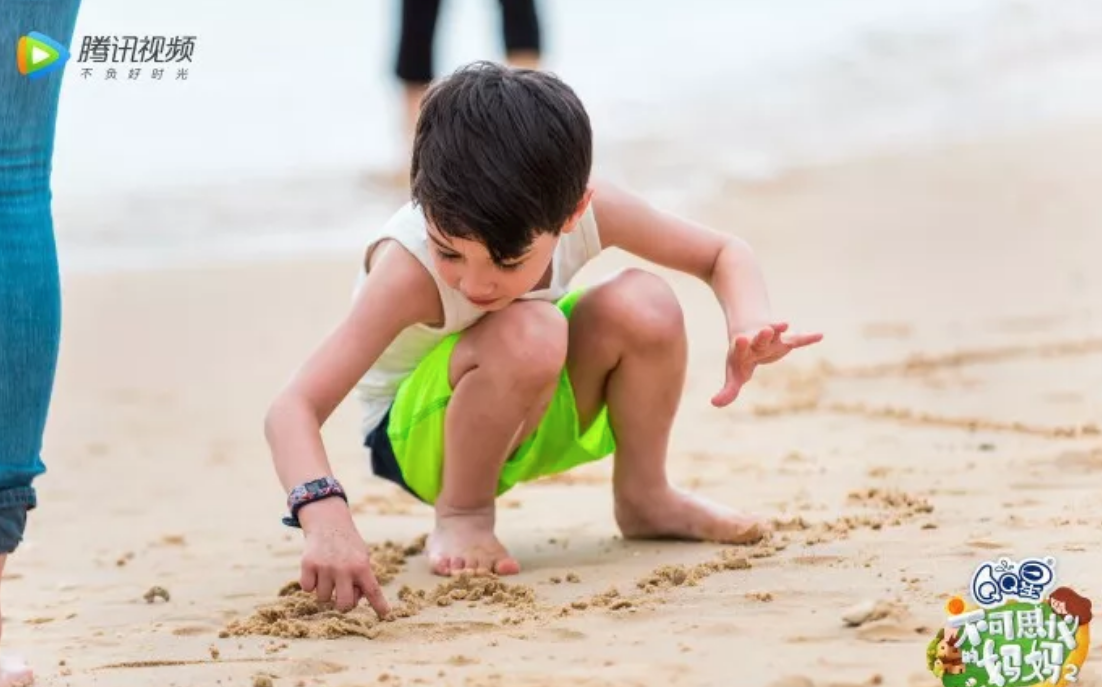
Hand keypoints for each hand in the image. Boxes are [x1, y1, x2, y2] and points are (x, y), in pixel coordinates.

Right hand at [298, 500, 390, 617]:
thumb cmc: (348, 546)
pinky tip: (316, 569)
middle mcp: (344, 568)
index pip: (372, 590)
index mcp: (362, 566)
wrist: (328, 522)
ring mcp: (325, 567)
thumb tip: (353, 600)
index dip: (379, 605)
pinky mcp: (308, 565)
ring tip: (328, 573)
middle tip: (341, 594)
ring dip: (325, 590)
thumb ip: (361, 578)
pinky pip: (307, 589)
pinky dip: (310, 582)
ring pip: (323, 598)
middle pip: (344, 605)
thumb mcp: (362, 557)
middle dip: (342, 604)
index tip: (386, 615)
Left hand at [712, 322, 822, 406]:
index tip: (741, 339)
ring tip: (784, 324)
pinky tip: (819, 335)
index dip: (741, 344)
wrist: (751, 335)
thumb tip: (714, 403)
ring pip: (776, 333)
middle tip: (766, 330)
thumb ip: (728, 390)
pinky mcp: (786, 340)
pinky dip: (808, 338)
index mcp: (743, 349)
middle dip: (763, 335)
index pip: (741, 347)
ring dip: (779, 328)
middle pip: (760, 338)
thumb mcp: (735, 375)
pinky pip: (799, 339)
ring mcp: (773, 340)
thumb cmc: (741, 359)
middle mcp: (757, 342)